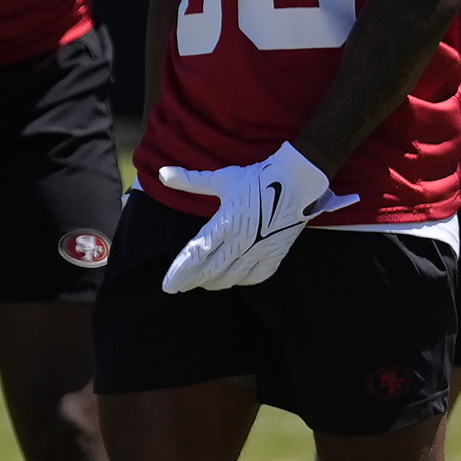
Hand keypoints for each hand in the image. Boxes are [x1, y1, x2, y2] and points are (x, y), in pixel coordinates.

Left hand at [154, 144, 358, 292]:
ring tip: (201, 282)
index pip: (196, 254)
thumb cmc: (257, 178)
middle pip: (210, 270)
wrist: (298, 182)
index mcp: (226, 222)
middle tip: (178, 287)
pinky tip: (231, 280)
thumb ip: (190, 181)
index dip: (180, 272)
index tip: (168, 285)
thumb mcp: (222, 178)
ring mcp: (259, 251)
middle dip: (191, 280)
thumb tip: (162, 173)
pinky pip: (254, 277)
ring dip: (213, 282)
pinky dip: (239, 281)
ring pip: (231, 277)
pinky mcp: (275, 255)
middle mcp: (241, 241)